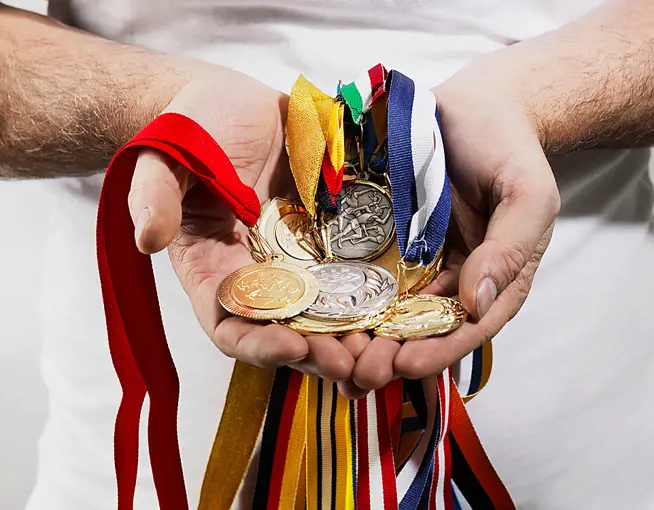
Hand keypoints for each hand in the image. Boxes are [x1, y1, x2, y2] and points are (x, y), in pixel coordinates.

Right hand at [127, 66, 355, 380]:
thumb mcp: (166, 157)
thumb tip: (149, 238)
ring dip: (354, 334)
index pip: (230, 324)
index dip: (257, 345)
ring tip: (382, 348)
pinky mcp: (333, 236)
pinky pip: (357, 270)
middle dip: (317, 352)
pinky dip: (377, 292)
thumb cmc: (192, 129)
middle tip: (350, 364)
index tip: (291, 348)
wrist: (235, 104)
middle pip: (288, 331)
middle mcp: (260, 274)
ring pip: (329, 310)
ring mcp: (301, 258)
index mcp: (214, 270)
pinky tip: (403, 302)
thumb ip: (155, 196)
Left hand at [340, 60, 559, 397]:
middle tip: (356, 375)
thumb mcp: (526, 196)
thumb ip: (509, 249)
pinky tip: (318, 309)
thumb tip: (479, 301)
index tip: (406, 365)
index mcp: (493, 279)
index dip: (439, 351)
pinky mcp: (386, 239)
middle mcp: (451, 279)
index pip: (468, 327)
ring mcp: (416, 260)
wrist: (476, 107)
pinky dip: (345, 293)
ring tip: (331, 355)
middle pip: (421, 328)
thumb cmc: (509, 149)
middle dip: (389, 354)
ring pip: (387, 307)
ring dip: (361, 334)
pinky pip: (364, 269)